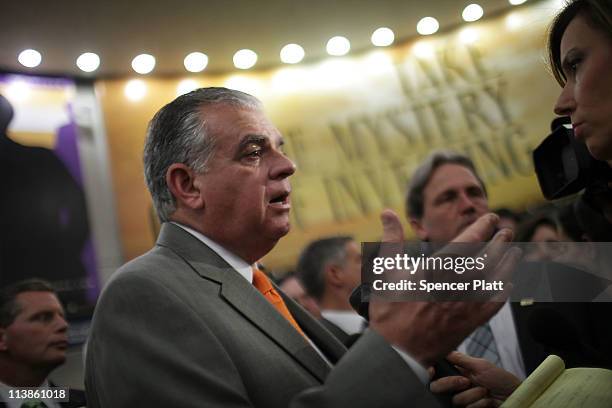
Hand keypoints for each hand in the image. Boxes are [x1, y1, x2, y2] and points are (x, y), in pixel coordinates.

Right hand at [369, 210, 521, 366]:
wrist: (397, 349)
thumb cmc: (390, 309)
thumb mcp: (384, 270)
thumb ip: (390, 239)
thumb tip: (387, 212)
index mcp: (436, 269)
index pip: (468, 241)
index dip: (483, 227)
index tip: (492, 218)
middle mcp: (456, 284)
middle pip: (487, 258)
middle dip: (500, 243)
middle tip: (508, 232)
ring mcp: (466, 305)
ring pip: (495, 280)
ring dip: (507, 264)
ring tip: (515, 252)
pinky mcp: (471, 323)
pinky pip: (495, 305)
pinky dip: (504, 292)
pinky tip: (509, 284)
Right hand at [429, 352, 520, 406]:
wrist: (515, 396)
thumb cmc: (501, 379)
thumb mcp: (481, 365)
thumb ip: (461, 359)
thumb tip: (444, 350)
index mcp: (457, 372)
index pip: (436, 372)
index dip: (429, 371)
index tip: (431, 370)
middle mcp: (456, 386)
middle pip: (437, 387)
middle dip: (450, 383)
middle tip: (466, 381)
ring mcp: (463, 400)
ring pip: (454, 399)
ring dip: (473, 395)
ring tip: (485, 391)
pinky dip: (480, 404)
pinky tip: (488, 401)